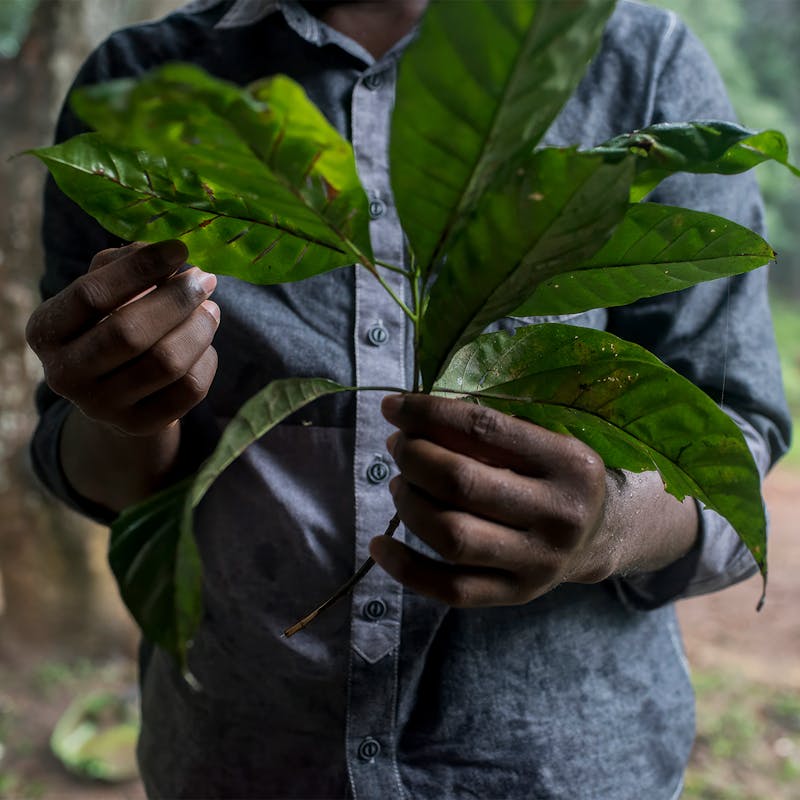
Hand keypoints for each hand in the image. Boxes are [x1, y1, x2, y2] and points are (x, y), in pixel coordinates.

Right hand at [26, 240, 219, 436]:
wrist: (117, 392)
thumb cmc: (111, 324)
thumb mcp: (106, 293)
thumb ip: (126, 266)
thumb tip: (171, 259)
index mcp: (47, 331)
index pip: (91, 296)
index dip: (140, 268)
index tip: (180, 249)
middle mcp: (65, 374)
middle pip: (129, 333)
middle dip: (176, 300)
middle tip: (205, 279)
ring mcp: (102, 407)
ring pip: (166, 363)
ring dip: (199, 328)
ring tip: (211, 309)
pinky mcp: (139, 425)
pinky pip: (189, 389)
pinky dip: (207, 359)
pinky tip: (205, 345)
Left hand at [372, 393, 616, 606]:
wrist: (602, 533)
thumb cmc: (557, 474)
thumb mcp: (547, 438)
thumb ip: (493, 428)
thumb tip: (415, 417)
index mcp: (569, 463)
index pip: (485, 430)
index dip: (429, 415)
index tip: (394, 406)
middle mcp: (559, 515)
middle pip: (462, 484)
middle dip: (414, 458)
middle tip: (398, 446)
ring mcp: (539, 562)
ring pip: (451, 537)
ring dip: (409, 504)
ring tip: (399, 483)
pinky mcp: (517, 595)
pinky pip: (450, 590)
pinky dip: (406, 568)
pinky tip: (380, 544)